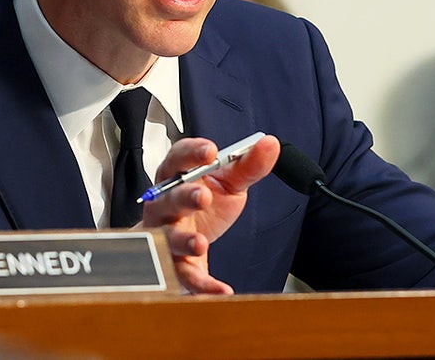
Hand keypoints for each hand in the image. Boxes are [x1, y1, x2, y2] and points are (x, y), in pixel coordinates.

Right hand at [137, 134, 279, 293]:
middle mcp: (165, 206)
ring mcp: (166, 237)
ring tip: (199, 243)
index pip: (177, 159)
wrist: (191, 243)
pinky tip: (221, 289)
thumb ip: (248, 165)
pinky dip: (202, 285)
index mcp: (177, 177)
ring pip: (166, 239)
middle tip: (202, 197)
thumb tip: (270, 144)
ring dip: (181, 240)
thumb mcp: (227, 183)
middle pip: (167, 199)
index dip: (190, 154)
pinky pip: (185, 276)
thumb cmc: (203, 207)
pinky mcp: (175, 266)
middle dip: (183, 197)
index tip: (210, 151)